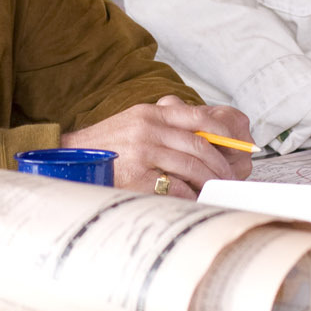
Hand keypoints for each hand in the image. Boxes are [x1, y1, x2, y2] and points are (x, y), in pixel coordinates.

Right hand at [61, 95, 252, 197]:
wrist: (72, 157)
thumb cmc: (108, 143)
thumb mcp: (136, 122)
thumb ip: (166, 126)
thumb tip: (206, 138)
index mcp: (151, 113)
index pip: (198, 117)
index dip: (223, 132)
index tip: (238, 143)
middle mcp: (149, 129)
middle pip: (199, 146)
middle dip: (220, 164)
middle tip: (230, 177)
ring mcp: (143, 152)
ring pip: (191, 167)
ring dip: (209, 181)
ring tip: (216, 189)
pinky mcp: (137, 177)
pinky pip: (175, 186)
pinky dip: (189, 194)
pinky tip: (193, 198)